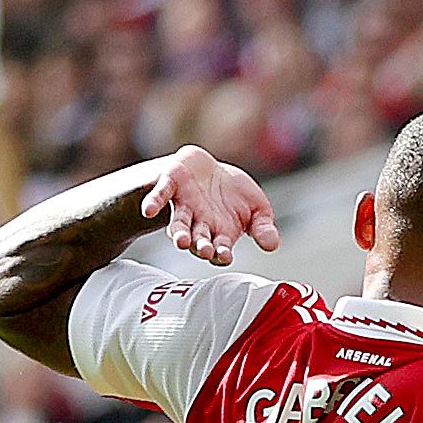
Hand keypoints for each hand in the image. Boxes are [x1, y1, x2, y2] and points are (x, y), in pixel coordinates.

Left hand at [142, 146, 281, 264]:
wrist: (208, 168)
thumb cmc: (233, 192)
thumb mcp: (257, 208)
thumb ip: (263, 227)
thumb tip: (273, 245)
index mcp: (220, 233)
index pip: (219, 249)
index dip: (220, 253)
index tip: (224, 254)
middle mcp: (199, 223)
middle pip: (197, 240)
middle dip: (200, 246)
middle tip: (204, 249)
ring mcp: (184, 205)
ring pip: (179, 224)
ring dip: (179, 233)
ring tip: (181, 240)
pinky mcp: (171, 185)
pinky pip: (161, 195)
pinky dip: (154, 202)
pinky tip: (149, 210)